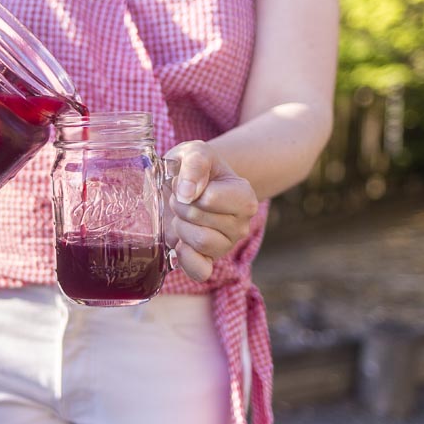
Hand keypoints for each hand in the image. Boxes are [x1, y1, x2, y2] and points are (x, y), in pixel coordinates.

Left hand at [163, 140, 258, 281]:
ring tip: (181, 216)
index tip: (187, 183)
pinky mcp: (210, 262)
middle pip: (201, 221)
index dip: (188, 189)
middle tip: (179, 199)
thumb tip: (187, 192)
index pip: (210, 199)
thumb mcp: (195, 152)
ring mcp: (226, 245)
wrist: (185, 186)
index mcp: (244, 196)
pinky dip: (185, 258)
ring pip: (200, 243)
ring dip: (180, 227)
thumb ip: (195, 163)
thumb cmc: (194, 169)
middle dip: (180, 207)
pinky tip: (179, 242)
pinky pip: (200, 271)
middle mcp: (241, 224)